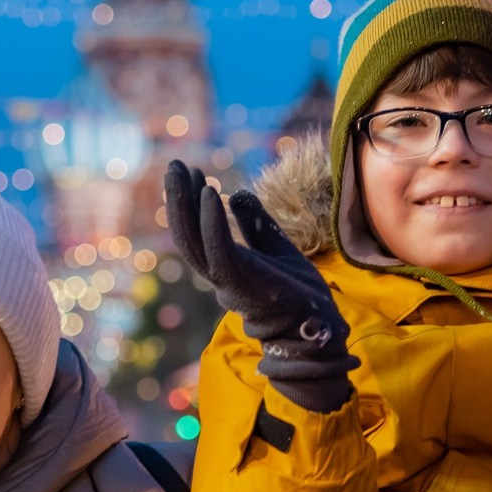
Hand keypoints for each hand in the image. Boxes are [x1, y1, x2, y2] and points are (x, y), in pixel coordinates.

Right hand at [164, 160, 356, 412]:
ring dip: (185, 205)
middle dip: (179, 198)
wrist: (317, 327)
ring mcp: (227, 280)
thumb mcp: (277, 247)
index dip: (192, 201)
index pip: (199, 231)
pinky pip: (218, 250)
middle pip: (187, 234)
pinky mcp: (241, 283)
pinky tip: (210, 194)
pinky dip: (212, 222)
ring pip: (193, 242)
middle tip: (175, 164)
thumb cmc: (299, 293)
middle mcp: (220, 274)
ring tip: (183, 172)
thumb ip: (256, 224)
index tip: (193, 171)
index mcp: (227, 265)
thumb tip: (239, 192)